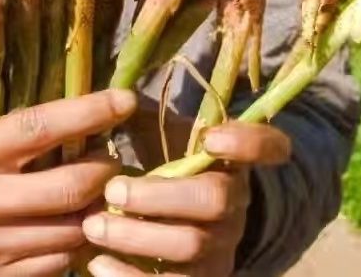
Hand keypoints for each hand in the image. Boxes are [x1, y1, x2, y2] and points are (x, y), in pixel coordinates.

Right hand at [0, 89, 136, 276]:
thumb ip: (22, 124)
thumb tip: (87, 112)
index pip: (41, 128)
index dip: (90, 113)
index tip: (125, 101)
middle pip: (67, 189)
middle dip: (105, 171)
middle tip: (113, 158)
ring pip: (70, 231)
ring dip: (96, 208)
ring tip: (97, 190)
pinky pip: (55, 262)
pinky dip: (75, 240)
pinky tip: (73, 221)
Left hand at [83, 122, 290, 276]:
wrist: (170, 219)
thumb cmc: (159, 163)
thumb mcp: (156, 133)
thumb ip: (138, 114)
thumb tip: (109, 100)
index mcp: (229, 159)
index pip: (267, 146)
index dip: (248, 143)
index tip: (210, 137)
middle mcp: (234, 203)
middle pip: (214, 200)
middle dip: (160, 196)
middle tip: (113, 191)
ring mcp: (221, 246)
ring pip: (190, 247)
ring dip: (137, 237)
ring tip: (93, 225)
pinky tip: (97, 263)